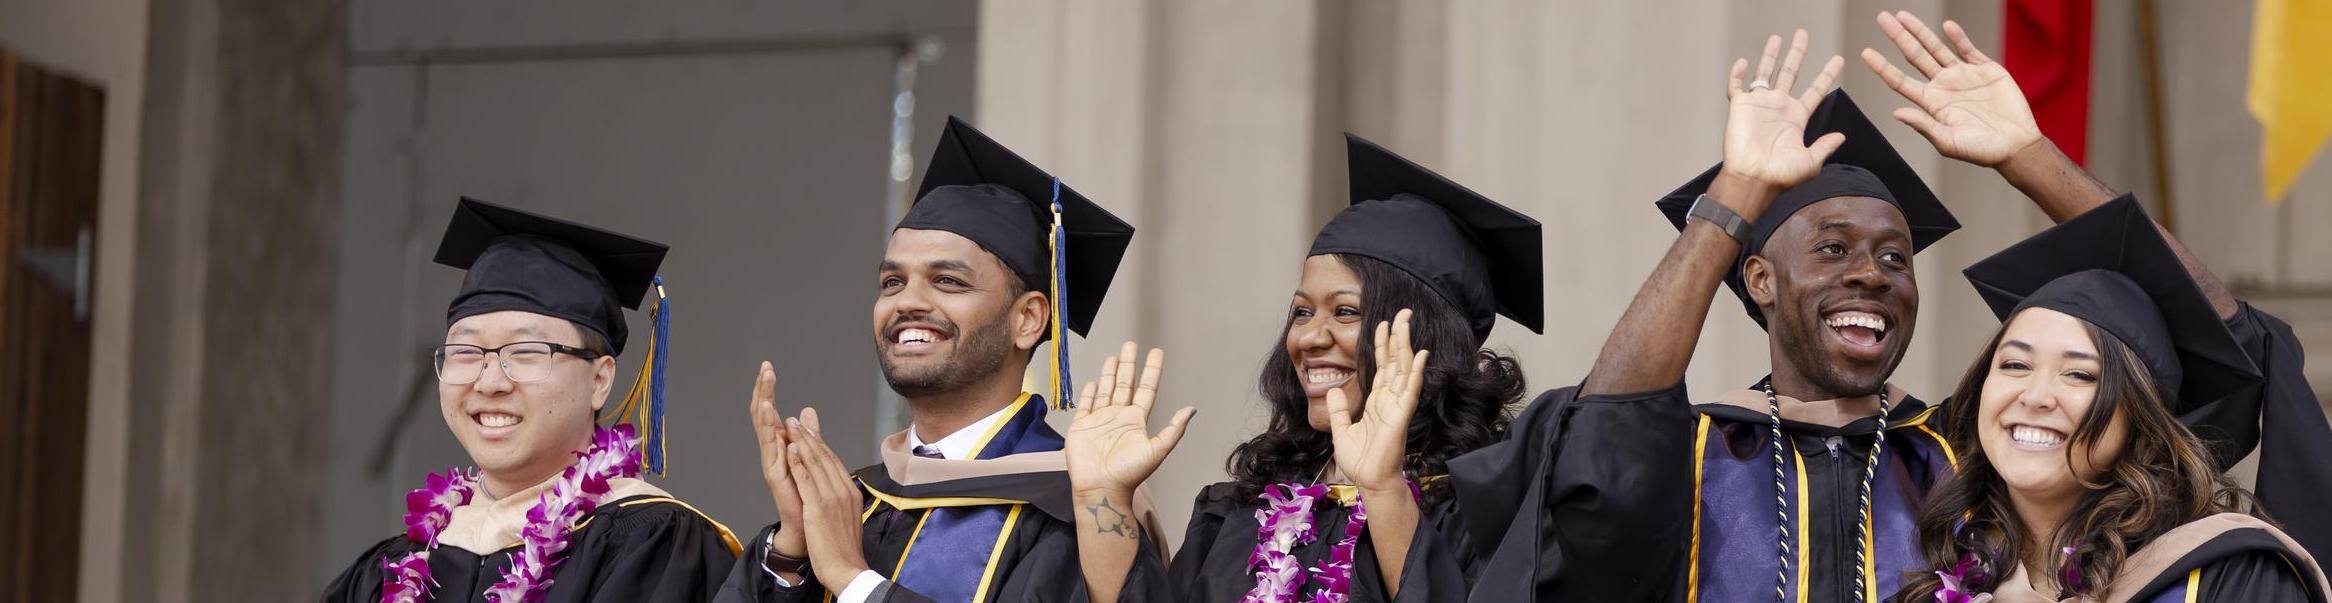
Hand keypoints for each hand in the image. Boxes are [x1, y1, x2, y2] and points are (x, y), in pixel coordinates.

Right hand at [748, 362, 808, 558]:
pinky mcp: (775, 475)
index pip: (770, 410)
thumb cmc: (804, 490)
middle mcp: (771, 450)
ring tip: (764, 389)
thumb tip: (806, 409)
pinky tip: (772, 418)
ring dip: (764, 408)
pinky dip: (771, 433)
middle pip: (762, 415)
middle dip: (763, 391)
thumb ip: (808, 433)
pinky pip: (772, 451)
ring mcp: (771, 462)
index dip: (767, 389)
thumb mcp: (808, 454)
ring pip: (764, 430)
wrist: (804, 524)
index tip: (768, 367)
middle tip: (765, 369)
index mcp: (779, 443)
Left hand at [785, 408, 871, 591]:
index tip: (809, 431)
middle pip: (826, 457)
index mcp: (850, 493)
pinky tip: (791, 449)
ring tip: (791, 425)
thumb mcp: (846, 519)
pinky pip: (807, 480)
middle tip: (797, 420)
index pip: (834, 462)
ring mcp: (832, 498)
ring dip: (803, 441)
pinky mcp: (819, 508)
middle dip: (810, 436)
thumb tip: (838, 492)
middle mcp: (843, 491)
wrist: (847, 569)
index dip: (820, 444)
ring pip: (816, 463)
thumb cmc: (844, 549)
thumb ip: (840, 501)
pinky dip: (799, 462)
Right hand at [1064, 342, 1196, 498]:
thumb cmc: (1129, 473)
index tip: (1155, 352)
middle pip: (1125, 384)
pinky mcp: (1081, 427)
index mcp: (1136, 421)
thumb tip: (1192, 409)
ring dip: (1110, 374)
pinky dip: (1089, 393)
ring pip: (1106, 390)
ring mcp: (1100, 421)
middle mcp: (1119, 417)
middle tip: (1130, 344)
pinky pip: (1086, 405)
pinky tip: (1093, 382)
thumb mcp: (1156, 450)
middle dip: (1128, 364)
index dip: (1151, 370)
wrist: (1101, 489)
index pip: (1146, 389)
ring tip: (1114, 356)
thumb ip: (1173, 430)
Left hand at [1328, 309, 1429, 494]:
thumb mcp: (1341, 430)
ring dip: (1406, 345)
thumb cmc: (1360, 461)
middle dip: (1398, 336)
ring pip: (1403, 369)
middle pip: (1395, 362)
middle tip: (1402, 313)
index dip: (1383, 345)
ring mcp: (1397, 407)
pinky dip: (1415, 372)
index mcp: (1377, 402)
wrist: (1370, 482)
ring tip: (1407, 322)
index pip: (1382, 367)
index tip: (1382, 324)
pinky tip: (1420, 355)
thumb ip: (1339, 409)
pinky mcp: (1401, 416)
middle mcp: (1390, 400)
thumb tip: (1334, 388)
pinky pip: (1410, 391)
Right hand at [1720, 29, 1847, 201]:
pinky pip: (1736, 86)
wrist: (1753, 180)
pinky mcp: (1740, 107)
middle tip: (1803, 35)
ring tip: (1777, 38)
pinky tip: (1742, 62)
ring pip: (1765, 73)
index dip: (1826, 75)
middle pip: (1790, 73)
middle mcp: (1778, 108)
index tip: (1838, 60)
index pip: (1815, 91)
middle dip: (1797, 54)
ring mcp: (1759, 105)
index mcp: (1796, 118)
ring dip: (1771, 55)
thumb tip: (1841, 136)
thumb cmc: (1780, 176)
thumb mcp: (1811, 162)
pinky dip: (1737, 74)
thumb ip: (1825, 146)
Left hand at [1861, 11, 2042, 166]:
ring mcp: (1963, 75)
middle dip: (1898, 37)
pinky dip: (1958, 37)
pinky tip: (1946, 26)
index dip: (1883, 67)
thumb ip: (1924, 126)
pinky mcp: (1985, 70)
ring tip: (1903, 15)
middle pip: (1915, 56)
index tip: (1865, 53)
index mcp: (1930, 103)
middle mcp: (1942, 86)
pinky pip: (1967, 49)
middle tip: (1882, 18)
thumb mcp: (1949, 142)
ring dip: (1920, 31)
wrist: (2016, 145)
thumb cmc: (1981, 151)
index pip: (1900, 81)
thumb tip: (1897, 113)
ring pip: (1936, 48)